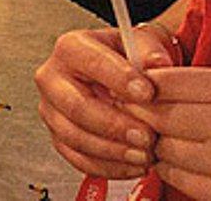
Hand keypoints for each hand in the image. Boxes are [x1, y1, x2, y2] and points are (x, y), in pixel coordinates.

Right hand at [36, 23, 167, 178]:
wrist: (122, 79)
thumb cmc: (128, 60)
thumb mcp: (142, 43)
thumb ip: (150, 50)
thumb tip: (158, 63)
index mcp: (71, 48)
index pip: (90, 62)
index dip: (119, 79)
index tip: (148, 93)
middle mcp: (53, 77)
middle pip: (76, 106)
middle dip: (114, 126)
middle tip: (147, 136)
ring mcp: (52, 110)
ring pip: (75, 137)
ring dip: (114, 151)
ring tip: (145, 154)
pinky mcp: (59, 137)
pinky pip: (79, 159)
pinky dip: (109, 167)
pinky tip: (134, 164)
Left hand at [141, 67, 210, 200]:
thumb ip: (196, 86)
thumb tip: (143, 83)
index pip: (164, 81)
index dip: (140, 86)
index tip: (131, 89)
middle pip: (158, 115)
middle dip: (141, 116)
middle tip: (136, 115)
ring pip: (164, 147)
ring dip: (157, 145)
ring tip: (167, 140)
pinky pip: (177, 176)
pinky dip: (171, 169)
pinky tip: (182, 163)